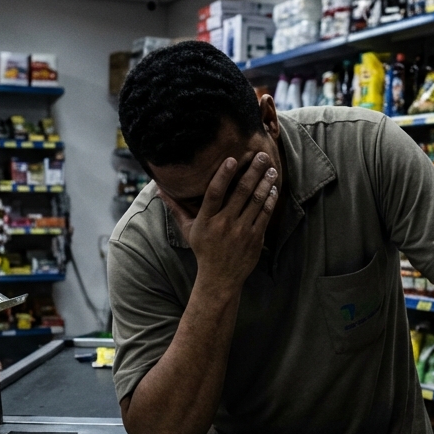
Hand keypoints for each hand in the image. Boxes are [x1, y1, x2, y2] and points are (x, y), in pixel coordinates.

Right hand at [160, 153, 278, 291]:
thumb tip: (159, 189)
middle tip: (261, 155)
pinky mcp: (255, 238)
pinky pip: (265, 214)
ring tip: (271, 168)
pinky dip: (270, 199)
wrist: (220, 278)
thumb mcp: (188, 229)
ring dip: (265, 182)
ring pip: (256, 201)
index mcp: (206, 220)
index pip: (214, 193)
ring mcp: (241, 231)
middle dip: (252, 172)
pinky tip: (273, 187)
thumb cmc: (203, 250)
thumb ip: (176, 208)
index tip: (232, 159)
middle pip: (240, 192)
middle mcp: (224, 224)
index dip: (223, 175)